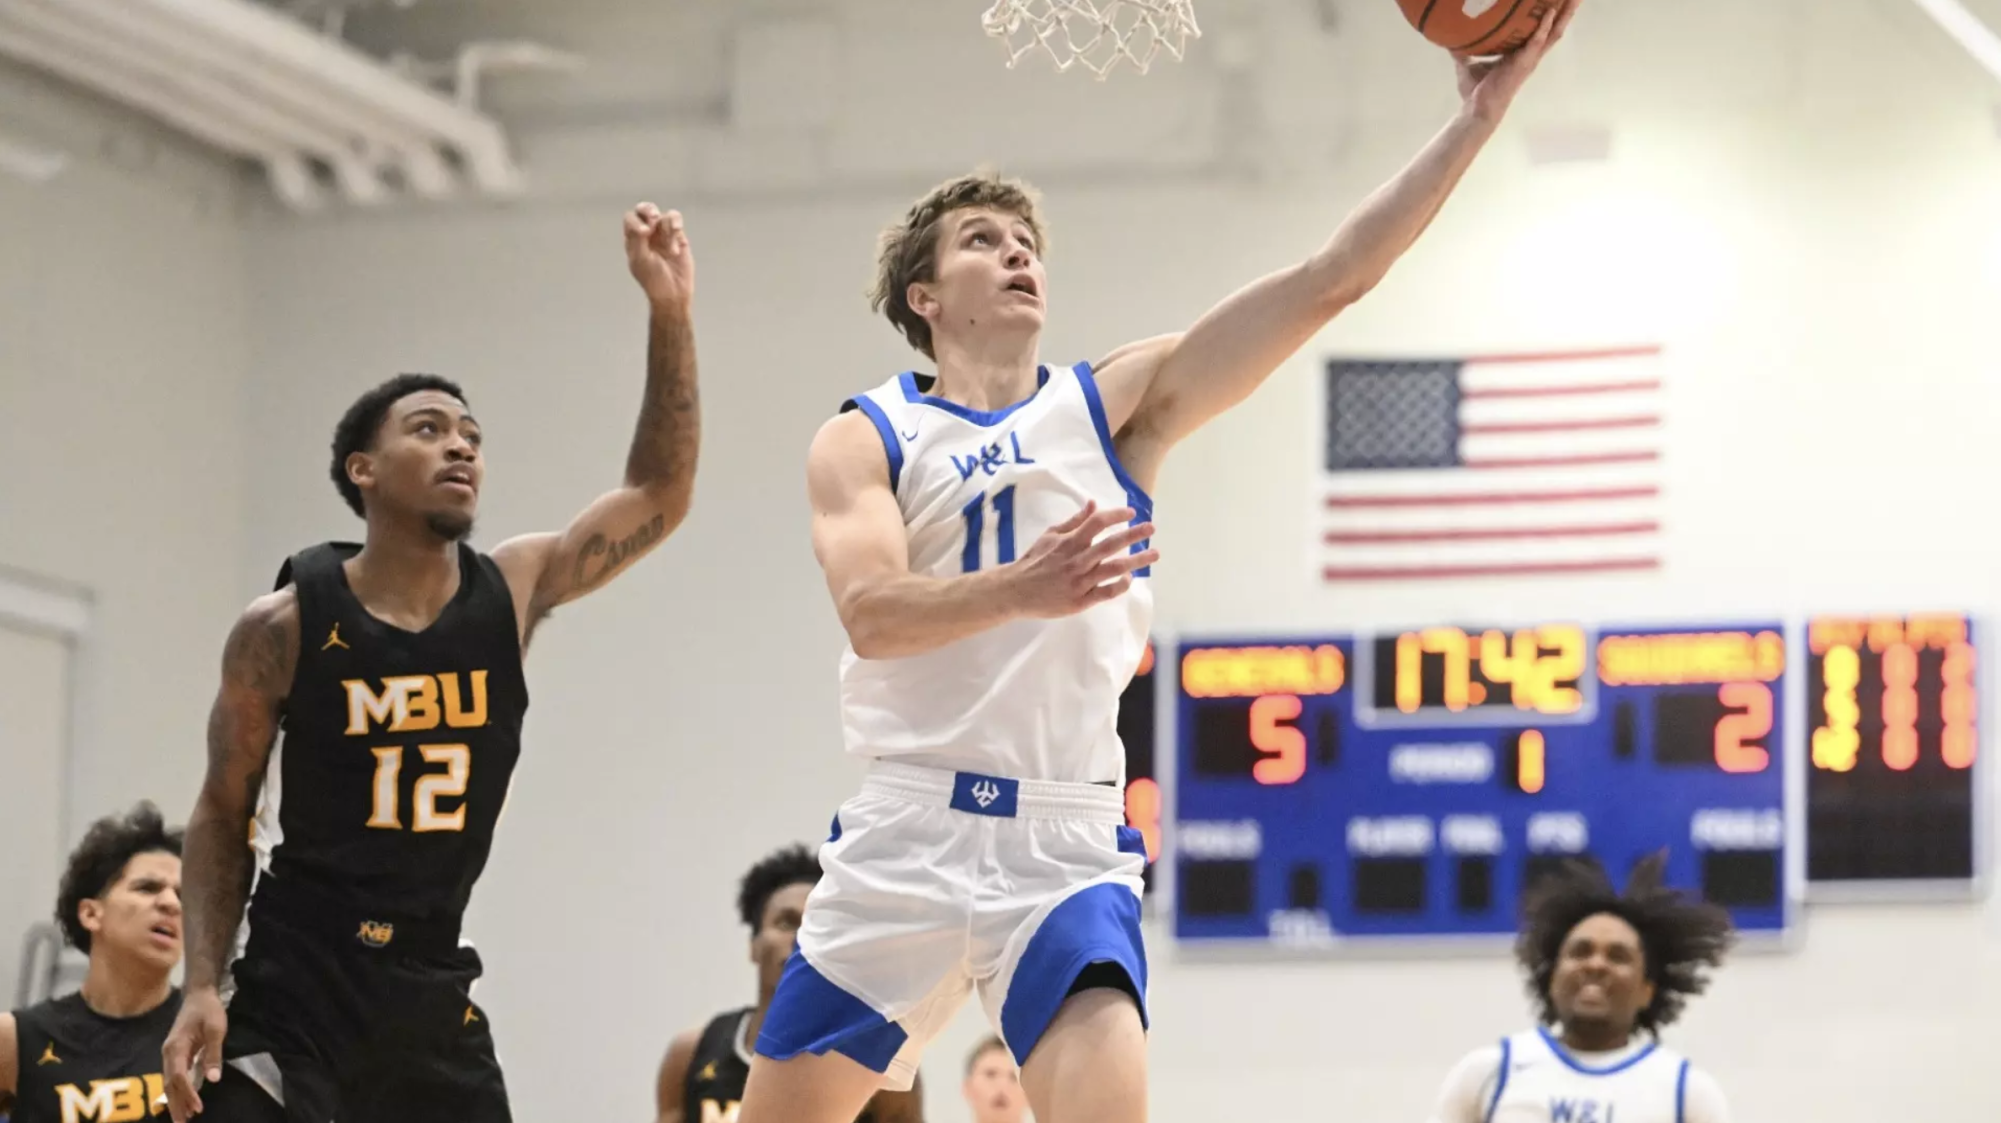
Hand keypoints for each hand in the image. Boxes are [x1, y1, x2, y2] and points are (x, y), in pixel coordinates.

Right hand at [162, 987, 227, 1121]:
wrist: (199, 994)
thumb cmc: (208, 1010)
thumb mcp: (215, 1029)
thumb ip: (212, 1054)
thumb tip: (213, 1079)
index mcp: (176, 1047)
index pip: (179, 1077)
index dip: (187, 1094)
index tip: (198, 1108)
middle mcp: (169, 1053)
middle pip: (169, 1084)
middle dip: (176, 1104)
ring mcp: (170, 1054)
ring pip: (169, 1082)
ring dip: (175, 1100)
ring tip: (183, 1118)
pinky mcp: (176, 1054)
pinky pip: (174, 1076)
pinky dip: (178, 1090)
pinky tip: (183, 1101)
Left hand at [625, 202, 693, 310]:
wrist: (673, 293)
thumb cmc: (653, 279)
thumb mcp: (640, 259)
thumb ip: (638, 238)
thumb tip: (644, 224)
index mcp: (633, 239)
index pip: (630, 218)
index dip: (636, 221)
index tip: (645, 233)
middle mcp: (647, 233)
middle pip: (644, 209)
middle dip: (649, 210)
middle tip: (654, 218)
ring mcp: (663, 234)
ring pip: (663, 216)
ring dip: (667, 227)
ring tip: (670, 247)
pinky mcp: (678, 237)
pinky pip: (676, 222)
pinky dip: (676, 228)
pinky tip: (676, 246)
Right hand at [1002, 501, 1158, 618]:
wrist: (1016, 591)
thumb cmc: (1034, 561)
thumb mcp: (1050, 535)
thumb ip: (1074, 521)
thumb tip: (1093, 504)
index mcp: (1069, 542)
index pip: (1097, 523)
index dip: (1115, 515)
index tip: (1131, 512)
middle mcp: (1077, 560)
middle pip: (1110, 545)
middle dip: (1133, 535)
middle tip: (1151, 527)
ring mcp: (1080, 581)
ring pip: (1113, 569)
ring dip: (1136, 561)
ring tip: (1154, 554)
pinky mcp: (1080, 601)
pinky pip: (1105, 593)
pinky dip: (1120, 586)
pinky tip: (1130, 579)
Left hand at [1454, 0, 1579, 121]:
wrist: (1477, 110)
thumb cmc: (1475, 92)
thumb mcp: (1467, 65)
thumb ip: (1463, 51)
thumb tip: (1451, 38)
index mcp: (1521, 54)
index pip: (1541, 31)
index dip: (1551, 16)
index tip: (1556, 1)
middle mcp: (1530, 55)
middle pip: (1554, 29)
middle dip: (1565, 11)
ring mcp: (1529, 59)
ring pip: (1553, 33)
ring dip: (1564, 15)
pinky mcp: (1523, 63)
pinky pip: (1537, 41)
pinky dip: (1543, 26)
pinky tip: (1549, 12)